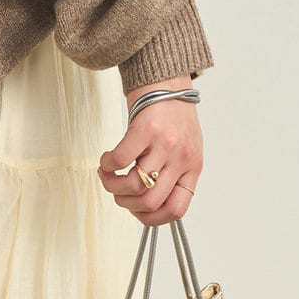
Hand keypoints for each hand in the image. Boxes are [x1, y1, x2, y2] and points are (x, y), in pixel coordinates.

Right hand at [98, 84, 200, 226]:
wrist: (167, 79)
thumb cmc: (173, 114)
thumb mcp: (184, 148)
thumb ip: (172, 173)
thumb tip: (147, 202)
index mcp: (192, 168)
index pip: (177, 209)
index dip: (153, 219)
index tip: (137, 211)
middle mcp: (181, 159)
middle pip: (151, 202)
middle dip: (127, 205)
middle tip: (117, 193)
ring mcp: (164, 145)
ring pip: (134, 186)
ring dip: (113, 186)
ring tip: (107, 176)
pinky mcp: (145, 130)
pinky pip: (120, 160)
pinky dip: (107, 166)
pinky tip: (105, 160)